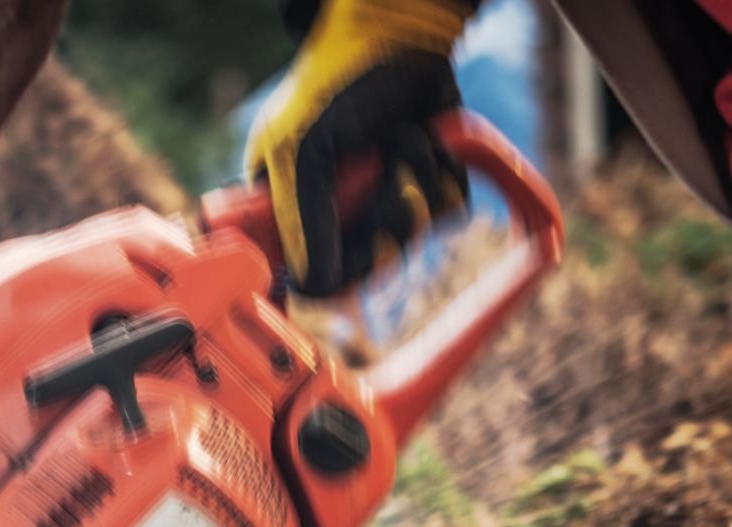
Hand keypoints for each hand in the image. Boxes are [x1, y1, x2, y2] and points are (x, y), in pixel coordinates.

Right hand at [245, 0, 473, 295]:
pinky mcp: (423, 184)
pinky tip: (431, 143)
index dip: (331, 273)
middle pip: (364, 269)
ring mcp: (378, 198)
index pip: (304, 277)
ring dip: (417, 185)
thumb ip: (301, 221)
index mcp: (285, 206)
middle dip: (384, 221)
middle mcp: (331, 209)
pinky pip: (447, 215)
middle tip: (387, 184)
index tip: (350, 253)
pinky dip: (446, 177)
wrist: (401, 34)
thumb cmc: (335, 81)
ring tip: (402, 140)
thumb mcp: (301, 151)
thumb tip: (311, 287)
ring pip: (411, 240)